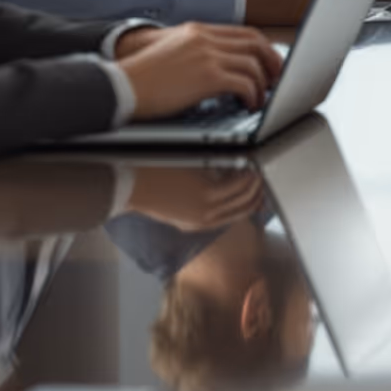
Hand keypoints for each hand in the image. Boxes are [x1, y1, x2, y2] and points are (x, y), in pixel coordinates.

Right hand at [118, 23, 284, 120]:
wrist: (120, 86)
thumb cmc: (142, 78)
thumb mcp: (173, 53)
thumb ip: (198, 52)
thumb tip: (223, 68)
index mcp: (198, 30)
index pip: (244, 33)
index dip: (263, 48)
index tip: (270, 64)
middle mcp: (205, 38)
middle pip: (256, 43)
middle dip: (272, 63)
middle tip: (277, 81)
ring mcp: (207, 55)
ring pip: (253, 64)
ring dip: (263, 84)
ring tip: (261, 99)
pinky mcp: (207, 76)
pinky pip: (244, 83)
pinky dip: (252, 95)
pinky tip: (248, 105)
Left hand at [120, 166, 265, 231]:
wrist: (130, 187)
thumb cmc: (147, 191)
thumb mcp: (172, 206)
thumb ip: (195, 202)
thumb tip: (215, 187)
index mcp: (196, 224)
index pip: (233, 216)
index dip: (249, 205)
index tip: (257, 194)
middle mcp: (204, 219)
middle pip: (241, 208)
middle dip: (256, 193)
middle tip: (261, 179)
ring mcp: (205, 207)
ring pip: (241, 196)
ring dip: (253, 183)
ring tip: (257, 170)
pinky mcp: (204, 194)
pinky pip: (233, 185)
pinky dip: (244, 177)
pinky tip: (247, 166)